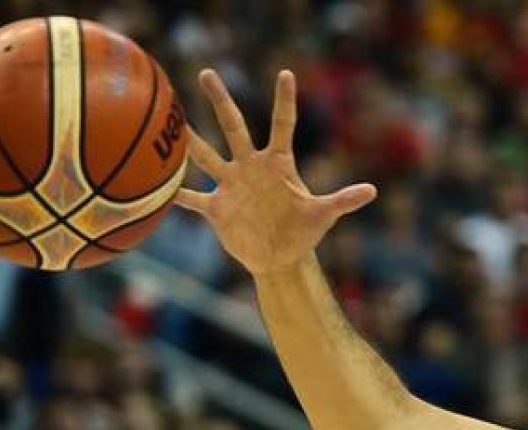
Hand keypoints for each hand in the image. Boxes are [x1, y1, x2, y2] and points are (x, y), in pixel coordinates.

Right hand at [174, 69, 376, 275]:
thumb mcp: (323, 214)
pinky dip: (174, 193)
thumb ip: (342, 200)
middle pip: (233, 127)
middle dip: (220, 101)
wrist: (279, 257)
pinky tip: (155, 184)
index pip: (282, 125)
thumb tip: (372, 191)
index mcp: (277, 164)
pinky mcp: (216, 207)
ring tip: (171, 120)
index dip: (284, 101)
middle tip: (206, 73)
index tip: (286, 74)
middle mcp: (250, 167)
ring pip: (204, 156)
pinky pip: (191, 197)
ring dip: (188, 140)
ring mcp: (230, 184)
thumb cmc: (303, 233)